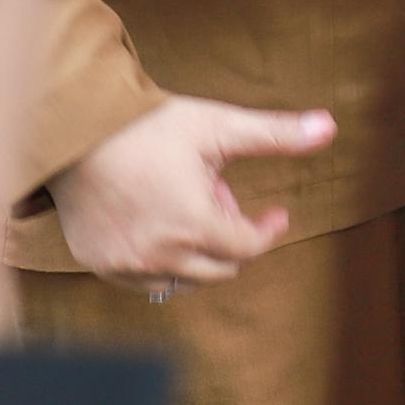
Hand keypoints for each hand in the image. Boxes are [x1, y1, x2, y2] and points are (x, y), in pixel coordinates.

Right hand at [51, 94, 337, 287]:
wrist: (74, 133)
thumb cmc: (149, 127)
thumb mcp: (219, 126)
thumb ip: (276, 134)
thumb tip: (330, 127)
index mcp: (193, 226)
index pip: (247, 248)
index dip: (268, 230)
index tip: (277, 212)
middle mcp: (158, 255)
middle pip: (218, 268)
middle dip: (230, 236)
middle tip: (219, 195)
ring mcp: (124, 264)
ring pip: (181, 278)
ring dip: (197, 252)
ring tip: (187, 204)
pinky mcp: (97, 263)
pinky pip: (143, 278)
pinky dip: (162, 259)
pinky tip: (159, 221)